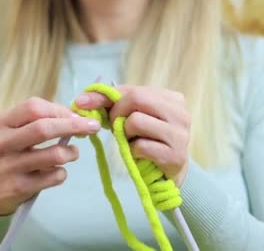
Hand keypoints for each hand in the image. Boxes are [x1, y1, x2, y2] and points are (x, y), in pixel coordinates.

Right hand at [0, 97, 100, 215]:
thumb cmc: (7, 156)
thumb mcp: (11, 133)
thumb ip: (37, 122)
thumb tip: (74, 115)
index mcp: (2, 123)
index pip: (33, 107)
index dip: (59, 109)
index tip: (76, 115)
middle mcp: (3, 143)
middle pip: (44, 128)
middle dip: (73, 125)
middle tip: (92, 127)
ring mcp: (10, 166)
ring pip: (53, 154)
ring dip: (71, 152)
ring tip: (72, 153)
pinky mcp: (20, 187)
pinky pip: (54, 176)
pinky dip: (62, 173)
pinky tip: (56, 171)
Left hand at [74, 85, 190, 186]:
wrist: (167, 174)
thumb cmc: (148, 141)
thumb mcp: (133, 117)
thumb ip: (113, 104)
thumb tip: (83, 99)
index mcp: (172, 99)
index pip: (133, 89)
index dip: (104, 95)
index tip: (82, 102)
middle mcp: (180, 113)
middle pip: (136, 98)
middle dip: (116, 112)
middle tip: (113, 126)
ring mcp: (180, 135)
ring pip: (136, 121)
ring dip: (125, 133)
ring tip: (131, 140)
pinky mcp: (175, 156)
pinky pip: (141, 146)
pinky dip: (132, 150)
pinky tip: (138, 154)